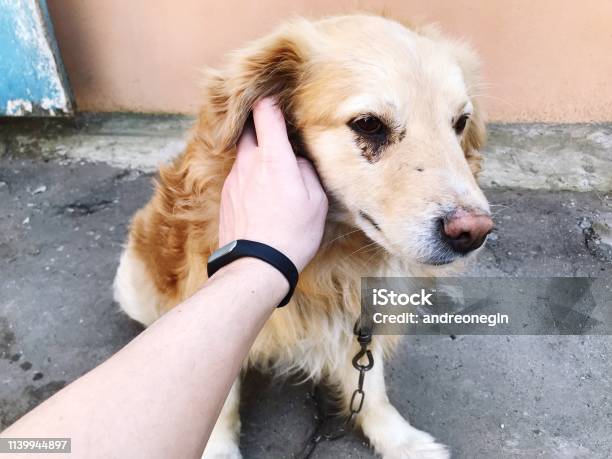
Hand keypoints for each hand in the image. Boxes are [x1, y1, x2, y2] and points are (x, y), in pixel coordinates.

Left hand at [218, 98, 327, 271]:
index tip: (277, 96)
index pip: (265, 112)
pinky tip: (262, 192)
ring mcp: (233, 179)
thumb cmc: (292, 234)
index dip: (270, 99)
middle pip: (247, 128)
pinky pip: (238, 175)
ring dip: (256, 152)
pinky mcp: (226, 196)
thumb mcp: (316, 201)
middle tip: (275, 126)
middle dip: (258, 122)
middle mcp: (248, 163)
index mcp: (273, 158)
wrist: (256, 266)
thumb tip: (297, 160)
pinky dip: (249, 174)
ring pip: (242, 153)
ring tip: (273, 167)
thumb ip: (307, 170)